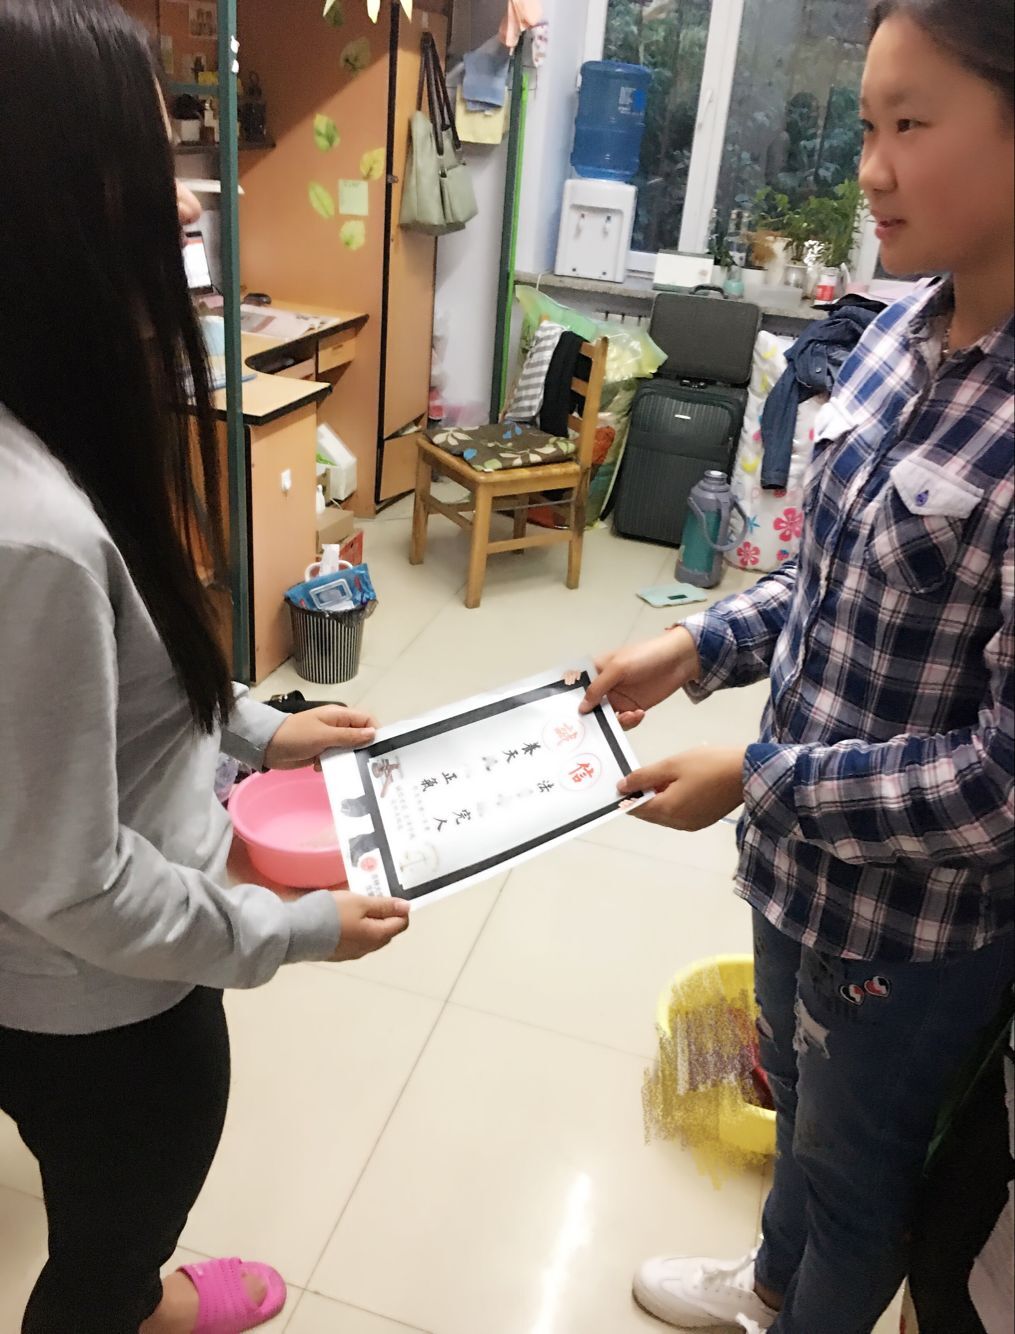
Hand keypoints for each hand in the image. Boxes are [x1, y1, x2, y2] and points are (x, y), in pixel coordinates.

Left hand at [264, 706, 376, 769]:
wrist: (267, 746)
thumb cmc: (296, 736)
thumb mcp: (324, 735)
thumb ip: (349, 736)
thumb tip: (373, 733)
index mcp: (339, 716)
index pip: (367, 720)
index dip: (376, 732)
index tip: (382, 749)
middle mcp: (337, 726)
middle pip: (360, 736)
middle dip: (362, 749)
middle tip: (367, 764)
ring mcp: (329, 739)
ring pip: (348, 750)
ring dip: (345, 758)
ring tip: (341, 766)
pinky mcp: (321, 752)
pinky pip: (335, 758)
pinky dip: (332, 763)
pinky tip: (323, 767)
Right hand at [327, 891, 409, 960]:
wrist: (299, 932)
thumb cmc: (332, 914)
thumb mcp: (360, 902)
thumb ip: (384, 905)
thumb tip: (406, 907)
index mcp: (378, 936)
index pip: (401, 923)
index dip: (399, 908)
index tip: (386, 895)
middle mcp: (368, 948)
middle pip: (386, 931)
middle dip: (383, 914)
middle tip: (369, 898)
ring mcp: (352, 953)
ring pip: (370, 936)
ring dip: (368, 922)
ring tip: (353, 906)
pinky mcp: (338, 954)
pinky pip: (355, 940)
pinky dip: (355, 929)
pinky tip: (342, 919)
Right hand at [580, 628, 701, 729]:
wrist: (678, 660)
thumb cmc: (646, 655)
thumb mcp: (618, 668)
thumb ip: (598, 687)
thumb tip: (581, 708)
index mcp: (597, 671)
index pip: (577, 687)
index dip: (571, 701)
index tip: (566, 716)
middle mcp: (604, 686)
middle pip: (589, 707)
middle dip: (590, 718)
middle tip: (591, 729)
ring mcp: (619, 698)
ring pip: (607, 718)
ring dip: (614, 722)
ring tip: (628, 716)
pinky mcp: (633, 708)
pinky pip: (625, 721)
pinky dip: (629, 722)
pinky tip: (639, 714)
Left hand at [620, 747, 745, 829]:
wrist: (748, 772)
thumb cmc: (710, 765)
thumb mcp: (672, 765)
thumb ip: (644, 776)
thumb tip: (622, 786)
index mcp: (668, 810)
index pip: (635, 809)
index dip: (626, 796)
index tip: (624, 780)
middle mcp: (677, 823)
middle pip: (648, 813)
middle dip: (642, 796)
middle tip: (647, 773)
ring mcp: (691, 824)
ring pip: (663, 814)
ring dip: (658, 798)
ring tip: (666, 775)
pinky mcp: (702, 820)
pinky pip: (678, 814)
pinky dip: (673, 802)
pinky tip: (680, 784)